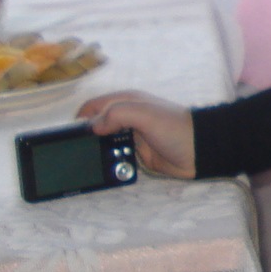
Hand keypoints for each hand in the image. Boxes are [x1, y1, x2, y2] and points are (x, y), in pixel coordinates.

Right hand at [78, 90, 196, 177]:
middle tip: (75, 153)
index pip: (93, 107)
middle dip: (86, 137)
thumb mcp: (144, 114)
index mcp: (126, 102)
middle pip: (97, 125)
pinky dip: (111, 162)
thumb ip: (117, 114)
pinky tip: (107, 169)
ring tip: (90, 164)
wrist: (201, 149)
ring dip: (98, 152)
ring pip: (105, 143)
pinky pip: (117, 156)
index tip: (69, 136)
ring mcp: (133, 136)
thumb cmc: (174, 127)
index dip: (80, 119)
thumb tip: (93, 126)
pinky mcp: (139, 153)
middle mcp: (127, 117)